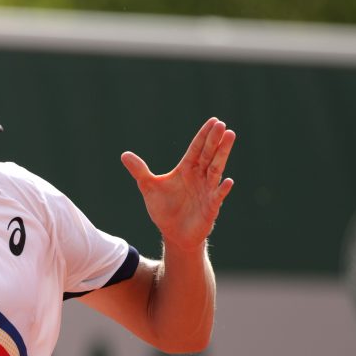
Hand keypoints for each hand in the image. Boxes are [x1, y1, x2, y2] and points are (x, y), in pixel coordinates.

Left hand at [121, 117, 235, 251]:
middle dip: (215, 140)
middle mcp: (199, 177)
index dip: (204, 135)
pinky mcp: (210, 207)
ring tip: (230, 138)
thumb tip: (124, 155)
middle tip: (222, 125)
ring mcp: (207, 191)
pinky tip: (227, 181)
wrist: (173, 233)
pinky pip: (217, 196)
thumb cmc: (164, 209)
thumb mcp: (149, 188)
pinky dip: (222, 189)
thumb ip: (140, 171)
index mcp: (186, 170)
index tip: (214, 121)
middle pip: (208, 155)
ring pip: (216, 169)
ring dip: (222, 155)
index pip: (196, 149)